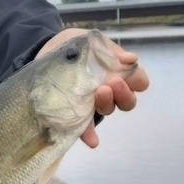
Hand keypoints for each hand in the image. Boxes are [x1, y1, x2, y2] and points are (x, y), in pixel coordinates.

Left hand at [36, 28, 149, 147]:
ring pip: (107, 110)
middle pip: (126, 100)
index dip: (138, 80)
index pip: (137, 81)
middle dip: (123, 93)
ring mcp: (92, 104)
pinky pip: (84, 127)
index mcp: (117, 72)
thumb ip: (109, 51)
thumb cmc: (74, 47)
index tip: (133, 76)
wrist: (45, 51)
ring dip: (107, 105)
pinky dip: (89, 134)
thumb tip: (131, 59)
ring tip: (99, 95)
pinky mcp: (74, 113)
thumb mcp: (92, 42)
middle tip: (112, 84)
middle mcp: (108, 91)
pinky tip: (92, 141)